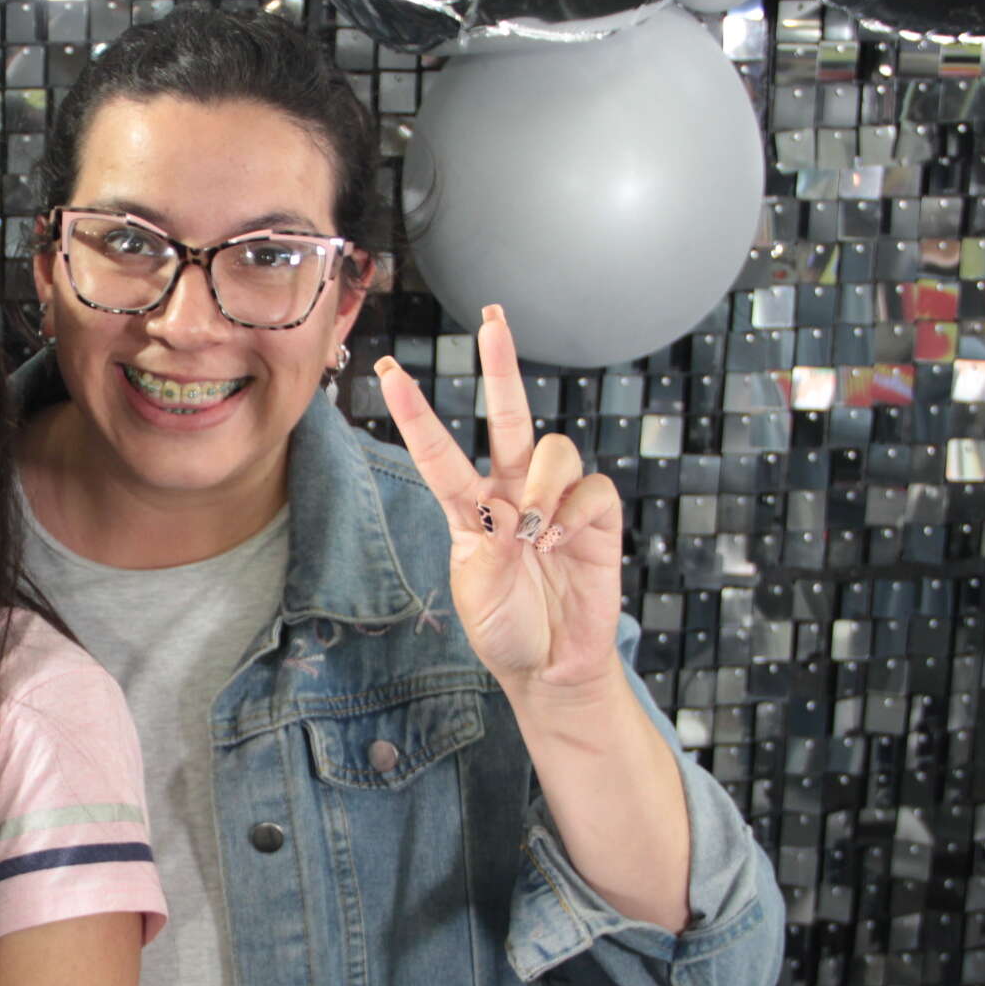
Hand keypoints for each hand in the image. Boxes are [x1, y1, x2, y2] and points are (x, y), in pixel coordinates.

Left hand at [374, 304, 623, 691]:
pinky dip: (578, 509)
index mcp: (469, 508)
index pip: (438, 452)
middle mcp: (511, 492)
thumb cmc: (505, 629)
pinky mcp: (596, 517)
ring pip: (553, 450)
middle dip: (501, 365)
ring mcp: (555, 500)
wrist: (550, 667)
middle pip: (508, 416)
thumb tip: (512, 511)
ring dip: (544, 485)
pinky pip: (593, 488)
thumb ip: (489, 550)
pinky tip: (566, 539)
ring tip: (539, 532)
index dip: (416, 414)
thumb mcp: (478, 595)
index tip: (388, 373)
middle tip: (493, 318)